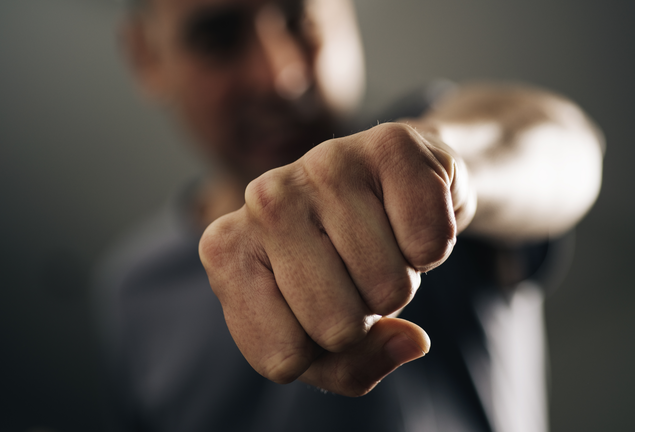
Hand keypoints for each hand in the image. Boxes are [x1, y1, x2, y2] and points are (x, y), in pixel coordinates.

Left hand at [199, 122, 474, 395]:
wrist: (390, 188)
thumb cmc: (342, 269)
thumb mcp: (324, 339)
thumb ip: (352, 368)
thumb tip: (412, 341)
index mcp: (225, 251)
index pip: (283, 358)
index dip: (320, 351)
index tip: (318, 307)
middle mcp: (261, 199)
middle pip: (336, 327)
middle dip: (364, 316)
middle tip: (356, 273)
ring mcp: (322, 163)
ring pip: (388, 290)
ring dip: (400, 280)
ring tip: (381, 242)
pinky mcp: (389, 143)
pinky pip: (429, 245)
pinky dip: (434, 245)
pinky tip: (407, 215)